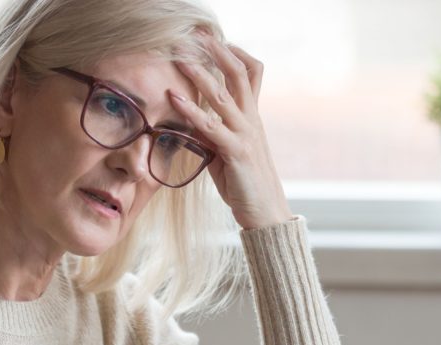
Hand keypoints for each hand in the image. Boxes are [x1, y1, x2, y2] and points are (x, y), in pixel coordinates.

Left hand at [170, 37, 292, 229]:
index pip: (251, 74)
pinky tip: (174, 99)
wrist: (265, 213)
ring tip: (180, 58)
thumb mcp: (225, 153)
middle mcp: (252, 121)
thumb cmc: (244, 184)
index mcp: (252, 118)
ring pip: (223, 95)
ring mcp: (246, 134)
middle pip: (238, 74)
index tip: (216, 39)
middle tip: (197, 35)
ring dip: (200, 74)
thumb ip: (211, 134)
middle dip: (217, 52)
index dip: (236, 53)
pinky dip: (191, 110)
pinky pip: (211, 127)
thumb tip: (189, 121)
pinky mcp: (237, 152)